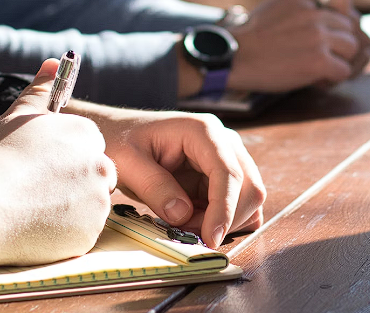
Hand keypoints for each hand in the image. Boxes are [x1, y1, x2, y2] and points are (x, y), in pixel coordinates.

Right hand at [0, 59, 116, 264]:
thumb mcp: (18, 116)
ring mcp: (98, 200)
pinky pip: (82, 232)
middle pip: (97, 174)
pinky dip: (66, 232)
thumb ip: (41, 90)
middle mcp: (100, 165)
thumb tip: (54, 62)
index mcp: (86, 135)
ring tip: (35, 207)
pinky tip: (39, 227)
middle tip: (40, 189)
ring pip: (91, 204)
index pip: (90, 145)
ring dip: (72, 207)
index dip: (67, 157)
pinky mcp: (90, 233)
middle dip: (76, 181)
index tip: (44, 166)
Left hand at [81, 108, 265, 247]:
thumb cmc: (122, 141)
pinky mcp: (222, 176)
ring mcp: (227, 158)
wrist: (120, 134)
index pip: (228, 172)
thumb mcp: (128, 163)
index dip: (224, 208)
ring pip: (248, 198)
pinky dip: (224, 221)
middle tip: (190, 235)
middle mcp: (223, 142)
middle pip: (249, 187)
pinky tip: (196, 221)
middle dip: (226, 219)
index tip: (210, 238)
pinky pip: (238, 204)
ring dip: (224, 222)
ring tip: (186, 225)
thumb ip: (154, 187)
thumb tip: (183, 214)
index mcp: (203, 131)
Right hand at [227, 0, 369, 91]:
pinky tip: (315, 80)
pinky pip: (344, 71)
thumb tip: (335, 17)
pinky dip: (332, 79)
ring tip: (319, 68)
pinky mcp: (318, 60)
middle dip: (340, 43)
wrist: (232, 57)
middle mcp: (314, 12)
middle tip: (322, 55)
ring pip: (352, 48)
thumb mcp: (278, 5)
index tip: (329, 26)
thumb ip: (305, 5)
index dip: (342, 12)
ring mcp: (318, 36)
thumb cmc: (253, 37)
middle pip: (351, 26)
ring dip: (340, 61)